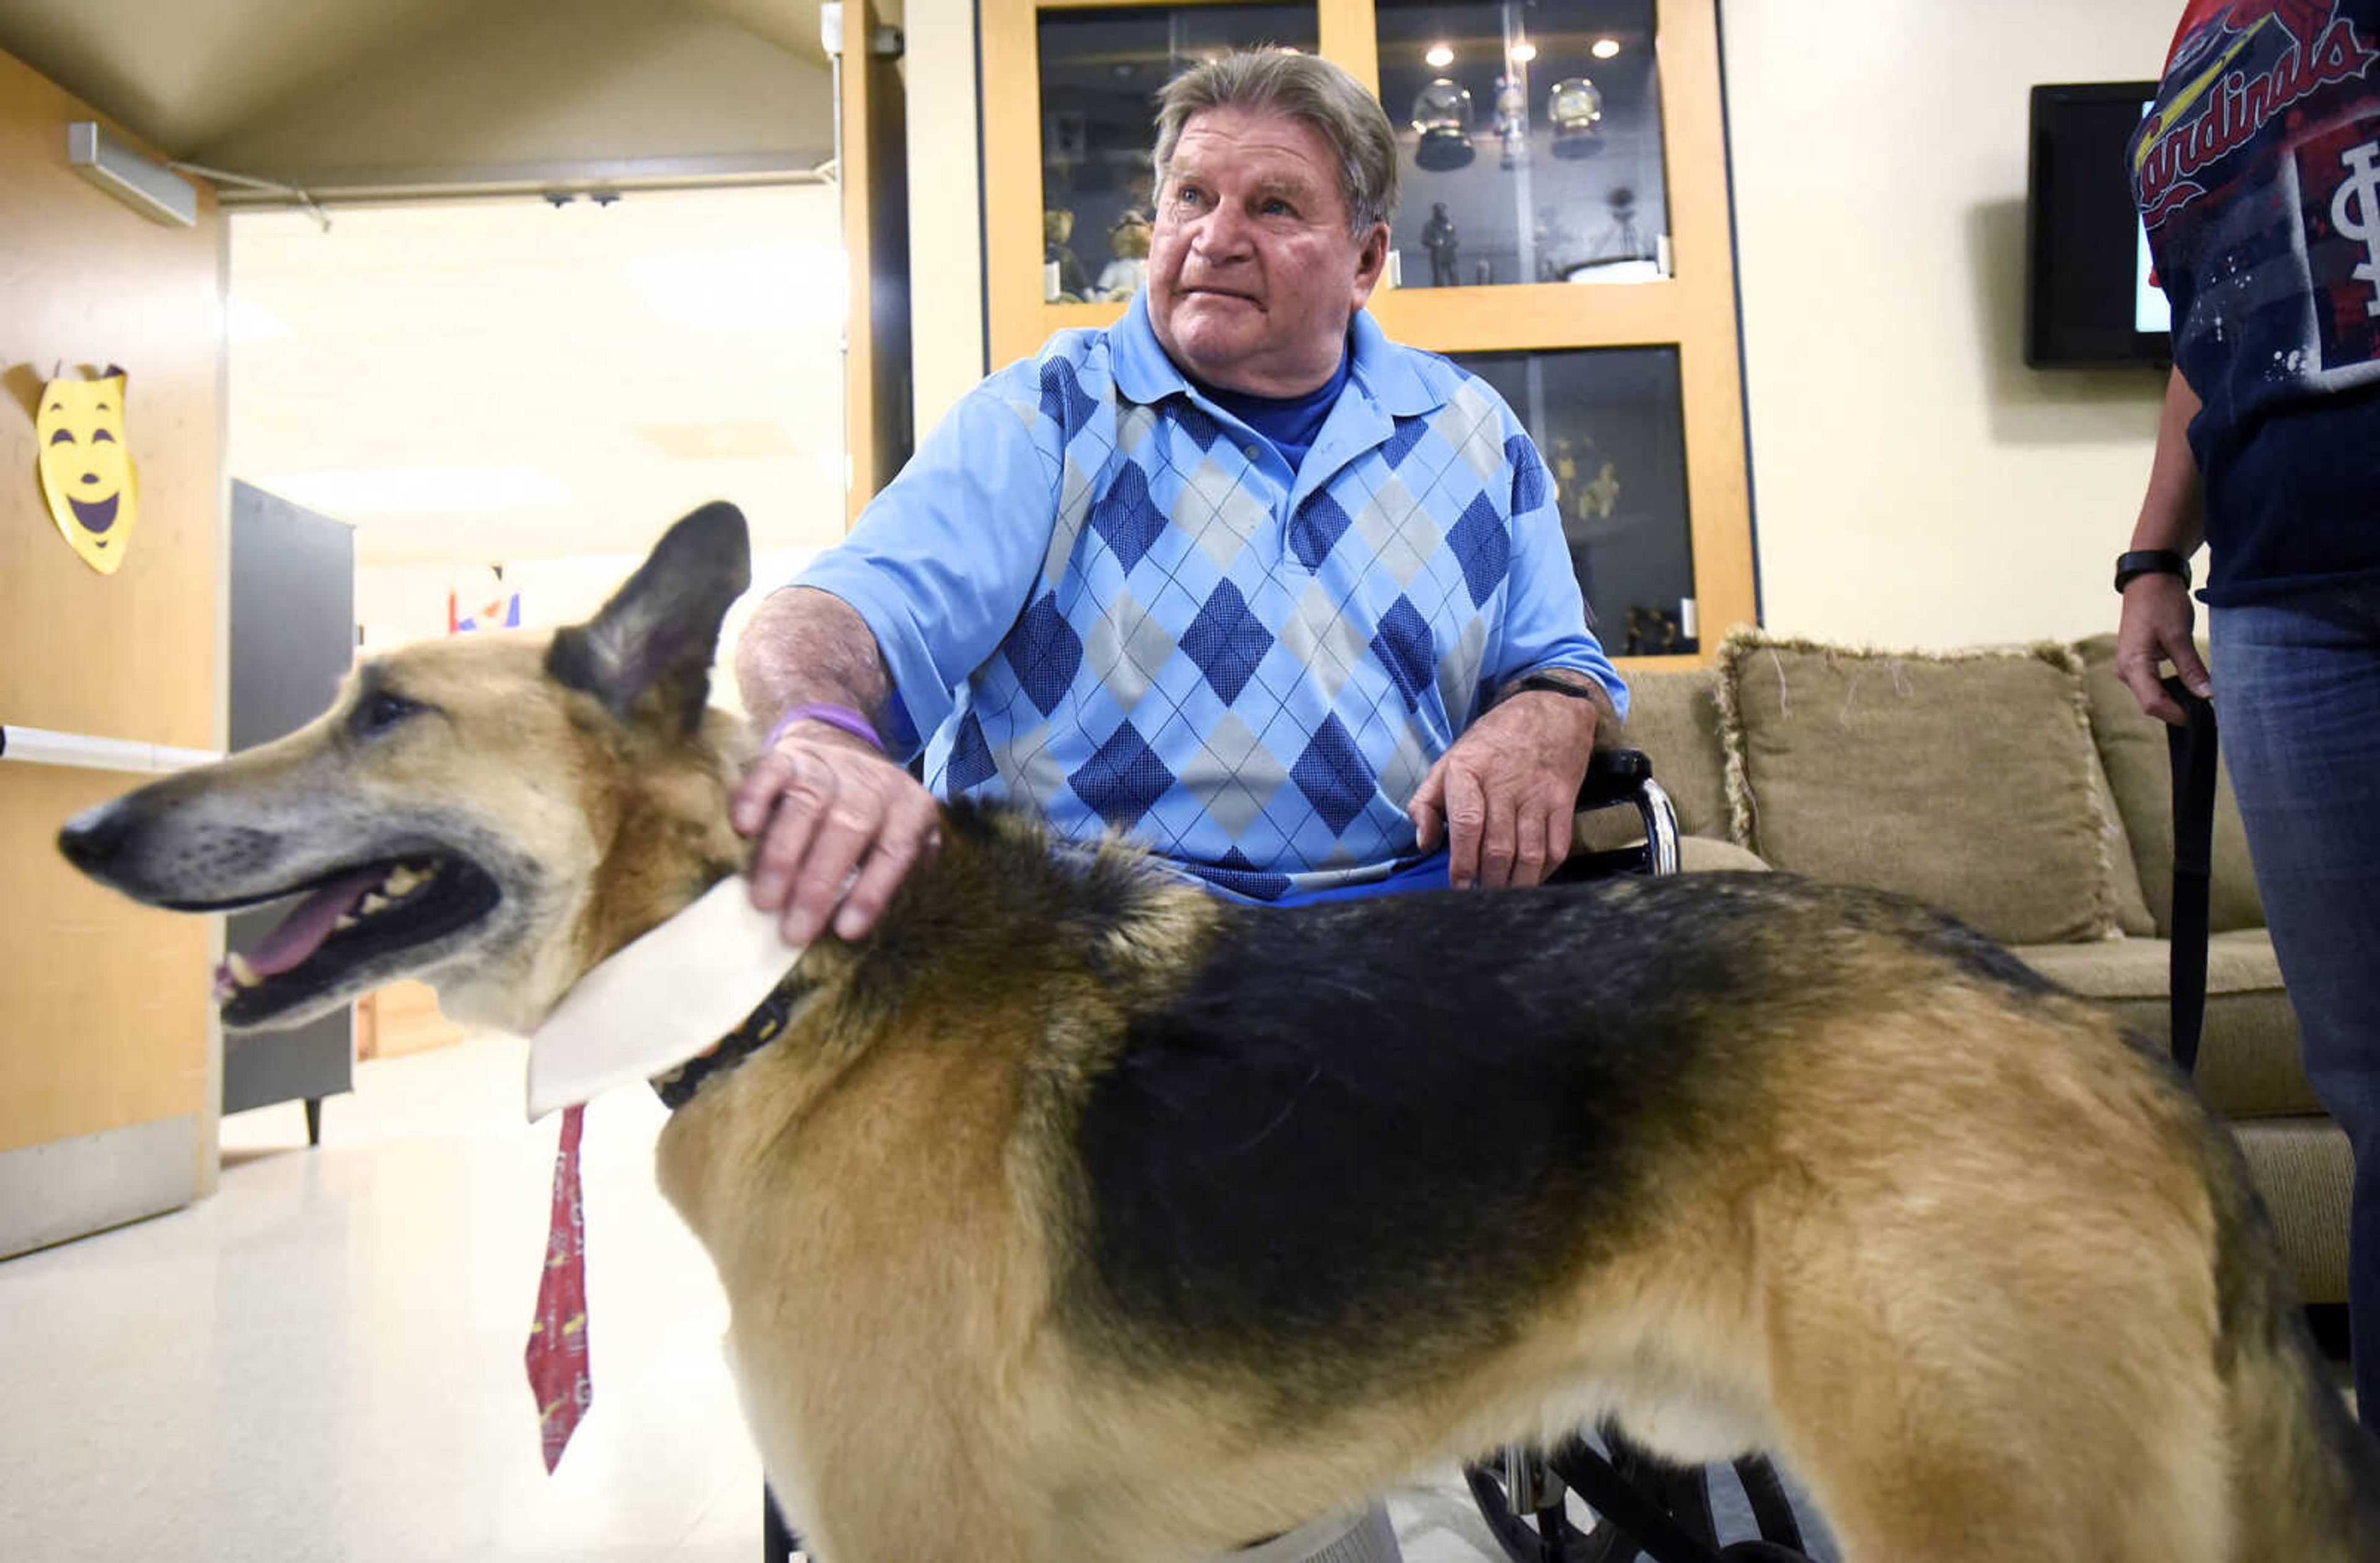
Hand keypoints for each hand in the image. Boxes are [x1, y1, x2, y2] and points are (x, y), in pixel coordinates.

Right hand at [729, 724, 941, 944]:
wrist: (847, 746)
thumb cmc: (875, 815)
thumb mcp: (904, 840)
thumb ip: (895, 876)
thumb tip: (857, 920)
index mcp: (909, 808)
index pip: (895, 851)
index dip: (871, 893)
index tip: (845, 931)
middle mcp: (872, 783)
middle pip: (848, 829)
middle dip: (817, 886)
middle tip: (793, 931)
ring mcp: (829, 766)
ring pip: (806, 805)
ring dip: (782, 856)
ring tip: (764, 902)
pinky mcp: (788, 756)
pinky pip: (769, 773)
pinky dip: (754, 799)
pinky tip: (743, 829)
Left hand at [1408, 692, 1596, 889]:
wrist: (1550, 711)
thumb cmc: (1492, 742)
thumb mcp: (1450, 760)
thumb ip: (1427, 802)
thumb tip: (1424, 843)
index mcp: (1468, 770)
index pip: (1467, 824)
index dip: (1462, 862)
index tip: (1459, 885)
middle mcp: (1504, 783)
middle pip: (1498, 847)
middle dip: (1488, 881)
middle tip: (1481, 896)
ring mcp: (1537, 793)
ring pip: (1529, 854)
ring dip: (1516, 884)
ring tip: (1504, 895)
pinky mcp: (1564, 801)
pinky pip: (1557, 847)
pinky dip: (1544, 872)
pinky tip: (1531, 880)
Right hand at [2113, 574, 2209, 726]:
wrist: (2149, 578)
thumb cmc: (2161, 602)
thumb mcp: (2179, 636)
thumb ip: (2191, 669)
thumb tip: (2207, 696)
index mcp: (2132, 665)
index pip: (2153, 704)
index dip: (2179, 715)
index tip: (2204, 716)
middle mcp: (2125, 670)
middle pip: (2151, 704)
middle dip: (2178, 710)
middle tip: (2208, 711)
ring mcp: (2129, 667)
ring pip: (2152, 695)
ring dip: (2175, 700)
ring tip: (2201, 699)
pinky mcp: (2136, 661)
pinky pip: (2152, 684)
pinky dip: (2171, 689)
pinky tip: (2190, 686)